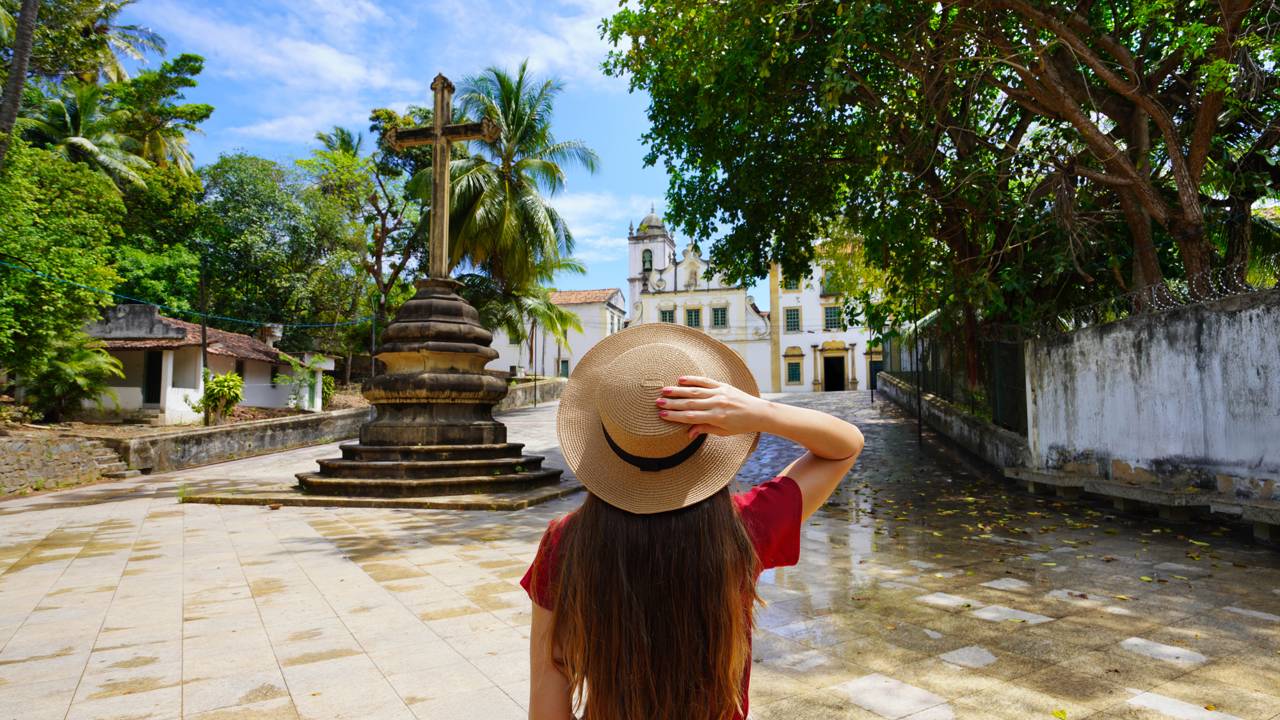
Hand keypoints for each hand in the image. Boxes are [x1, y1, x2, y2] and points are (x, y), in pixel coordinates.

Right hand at [656, 376, 772, 437]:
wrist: (759, 412)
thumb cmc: (741, 425)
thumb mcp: (723, 432)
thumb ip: (705, 429)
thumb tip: (688, 433)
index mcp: (716, 418)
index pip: (691, 416)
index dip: (675, 416)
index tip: (662, 415)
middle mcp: (717, 404)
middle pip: (690, 403)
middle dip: (672, 403)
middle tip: (658, 402)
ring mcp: (720, 393)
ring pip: (695, 391)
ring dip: (678, 390)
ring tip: (664, 390)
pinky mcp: (723, 385)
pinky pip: (706, 381)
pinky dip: (693, 379)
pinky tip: (681, 379)